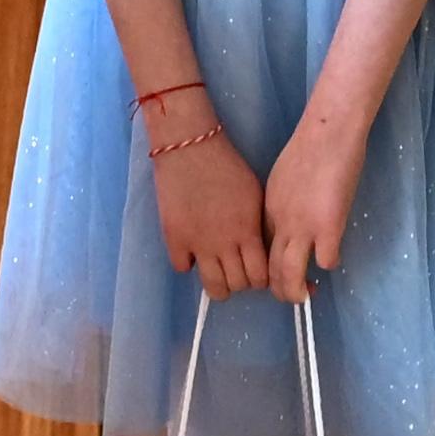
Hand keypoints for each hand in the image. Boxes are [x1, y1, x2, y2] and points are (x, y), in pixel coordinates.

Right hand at [153, 130, 267, 295]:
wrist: (190, 147)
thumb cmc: (227, 167)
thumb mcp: (255, 197)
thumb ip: (258, 228)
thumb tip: (260, 251)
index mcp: (248, 232)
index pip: (260, 277)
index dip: (260, 279)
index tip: (255, 270)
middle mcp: (225, 244)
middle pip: (239, 286)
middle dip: (241, 281)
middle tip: (235, 267)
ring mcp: (197, 244)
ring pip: (213, 287)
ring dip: (218, 282)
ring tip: (216, 267)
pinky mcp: (174, 238)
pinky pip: (183, 268)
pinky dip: (188, 263)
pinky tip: (191, 249)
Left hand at [259, 109, 364, 305]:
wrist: (326, 134)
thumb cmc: (308, 150)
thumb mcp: (280, 181)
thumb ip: (280, 205)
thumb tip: (288, 222)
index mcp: (267, 211)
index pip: (260, 251)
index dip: (267, 268)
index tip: (277, 275)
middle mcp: (280, 223)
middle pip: (270, 269)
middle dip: (279, 289)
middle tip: (292, 296)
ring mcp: (304, 226)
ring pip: (290, 273)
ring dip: (297, 290)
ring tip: (305, 296)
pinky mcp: (329, 225)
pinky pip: (325, 260)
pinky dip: (328, 264)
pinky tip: (331, 259)